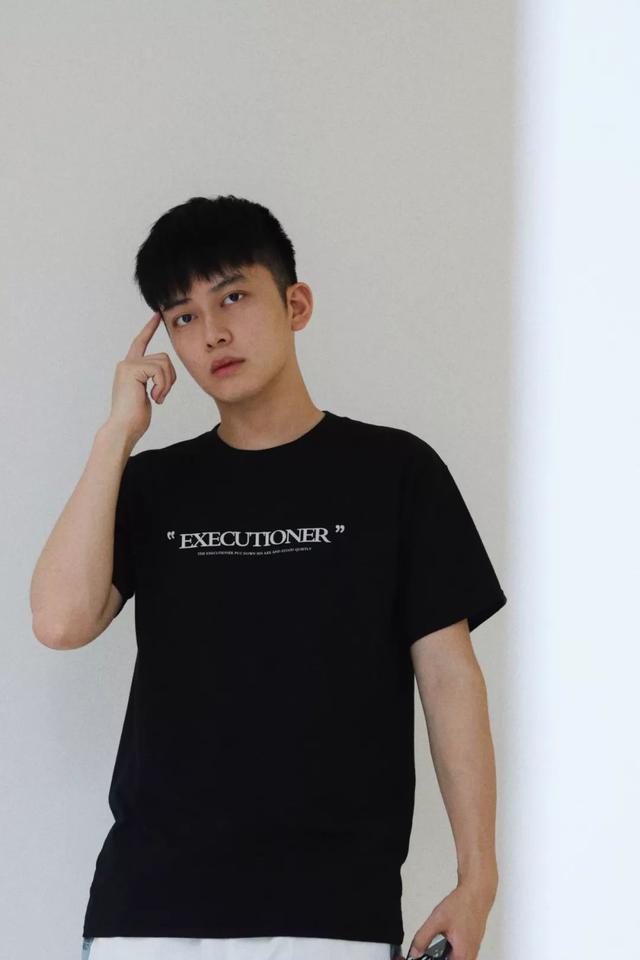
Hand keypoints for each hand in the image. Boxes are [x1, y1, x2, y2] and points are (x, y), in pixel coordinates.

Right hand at [106, 312, 176, 442]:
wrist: (123, 428)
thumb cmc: (135, 417)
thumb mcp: (147, 393)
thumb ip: (153, 379)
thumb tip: (165, 372)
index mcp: (130, 368)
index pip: (141, 342)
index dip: (149, 328)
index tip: (156, 315)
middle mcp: (127, 363)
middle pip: (164, 357)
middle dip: (170, 377)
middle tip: (161, 395)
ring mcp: (128, 365)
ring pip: (164, 363)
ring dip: (167, 383)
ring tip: (156, 397)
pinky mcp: (132, 369)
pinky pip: (160, 370)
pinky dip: (162, 385)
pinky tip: (154, 397)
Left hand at [405, 880, 495, 959]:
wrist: (476, 893)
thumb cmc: (462, 905)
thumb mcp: (437, 920)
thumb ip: (423, 938)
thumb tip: (415, 952)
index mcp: (462, 955)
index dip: (433, 959)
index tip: (424, 955)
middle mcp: (470, 956)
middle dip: (438, 955)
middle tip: (431, 945)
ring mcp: (473, 951)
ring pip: (454, 958)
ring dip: (444, 953)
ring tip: (441, 937)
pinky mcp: (473, 945)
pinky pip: (460, 953)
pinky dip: (451, 947)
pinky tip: (447, 936)